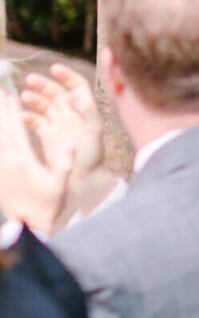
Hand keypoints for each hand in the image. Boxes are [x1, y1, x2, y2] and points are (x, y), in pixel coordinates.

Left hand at [0, 89, 71, 230]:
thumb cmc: (49, 204)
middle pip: (1, 130)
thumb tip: (73, 145)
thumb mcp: (59, 185)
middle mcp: (7, 163)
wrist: (29, 225)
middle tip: (0, 92)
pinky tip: (0, 132)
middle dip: (1, 110)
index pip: (16, 130)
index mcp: (23, 161)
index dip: (12, 111)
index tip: (10, 95)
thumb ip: (65, 165)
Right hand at [21, 65, 104, 185]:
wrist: (85, 182)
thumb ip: (86, 114)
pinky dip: (28, 117)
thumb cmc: (93, 159)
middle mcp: (73, 116)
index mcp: (86, 111)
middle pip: (57, 93)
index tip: (53, 68)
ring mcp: (60, 126)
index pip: (78, 86)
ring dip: (34, 99)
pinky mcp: (50, 137)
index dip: (67, 75)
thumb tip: (73, 96)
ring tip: (22, 96)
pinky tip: (20, 116)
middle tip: (29, 79)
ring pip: (45, 106)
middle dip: (44, 85)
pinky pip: (37, 122)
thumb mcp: (94, 134)